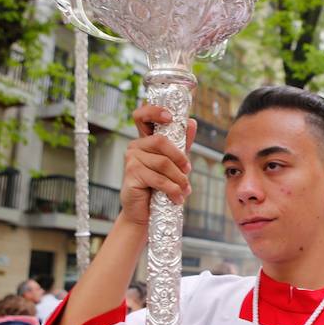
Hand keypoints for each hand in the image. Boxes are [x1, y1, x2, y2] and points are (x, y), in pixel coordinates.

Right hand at [121, 105, 197, 226]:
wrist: (145, 213)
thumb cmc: (159, 187)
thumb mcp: (174, 163)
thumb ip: (181, 144)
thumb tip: (192, 122)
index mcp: (145, 140)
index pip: (142, 116)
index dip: (154, 111)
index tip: (170, 117)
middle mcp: (135, 147)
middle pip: (161, 141)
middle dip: (179, 157)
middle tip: (188, 171)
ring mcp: (131, 160)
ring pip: (163, 163)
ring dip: (179, 178)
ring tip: (185, 190)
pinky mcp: (131, 175)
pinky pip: (158, 179)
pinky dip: (172, 189)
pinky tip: (177, 198)